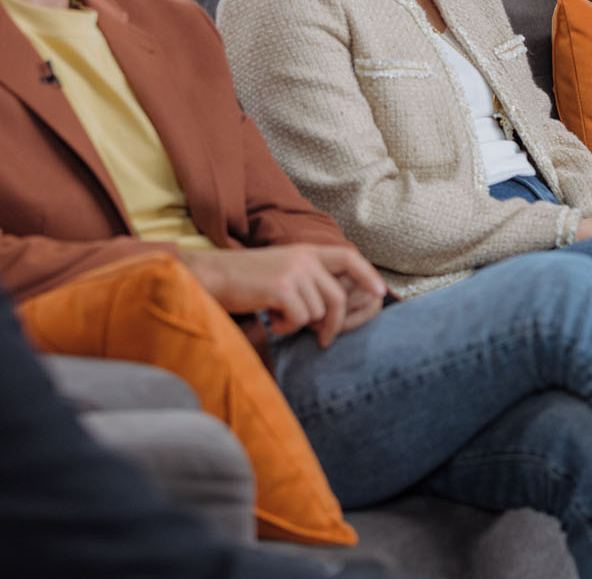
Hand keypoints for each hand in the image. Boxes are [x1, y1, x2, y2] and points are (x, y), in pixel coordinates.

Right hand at [180, 245, 384, 346]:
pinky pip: (300, 319)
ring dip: (299, 323)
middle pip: (337, 297)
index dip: (367, 274)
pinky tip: (271, 319)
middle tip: (323, 340)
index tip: (379, 292)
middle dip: (333, 323)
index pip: (348, 256)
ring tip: (278, 317)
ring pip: (317, 311)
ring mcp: (293, 271)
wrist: (212, 276)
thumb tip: (331, 307)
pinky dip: (286, 327)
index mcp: (305, 250)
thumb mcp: (281, 269)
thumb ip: (307, 278)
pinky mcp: (282, 288)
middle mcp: (303, 257)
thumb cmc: (244, 279)